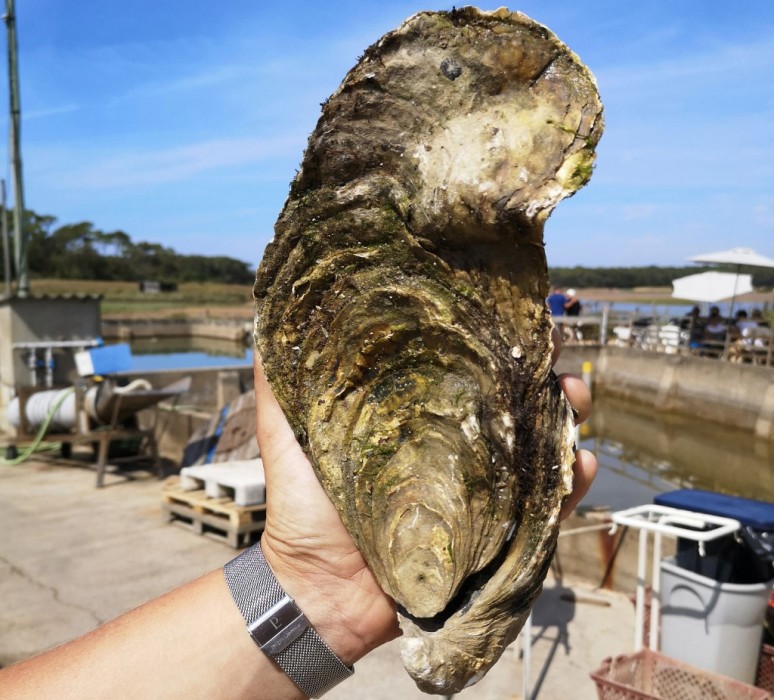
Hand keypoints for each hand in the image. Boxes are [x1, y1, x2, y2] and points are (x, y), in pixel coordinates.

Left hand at [253, 331, 596, 662]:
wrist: (319, 588)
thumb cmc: (302, 506)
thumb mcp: (287, 432)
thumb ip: (281, 383)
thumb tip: (266, 321)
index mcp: (416, 412)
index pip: (462, 362)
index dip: (490, 333)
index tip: (511, 307)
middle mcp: (454, 441)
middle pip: (511, 394)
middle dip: (540, 365)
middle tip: (552, 349)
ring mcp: (480, 484)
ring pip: (539, 440)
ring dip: (567, 413)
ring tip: (575, 396)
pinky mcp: (497, 530)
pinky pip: (547, 505)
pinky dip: (573, 483)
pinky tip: (582, 463)